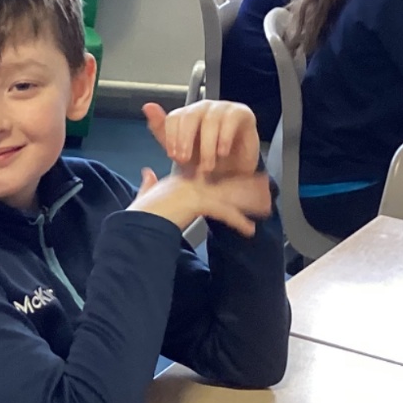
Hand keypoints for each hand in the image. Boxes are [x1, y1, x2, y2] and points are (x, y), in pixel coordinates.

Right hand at [131, 165, 272, 237]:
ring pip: (230, 194)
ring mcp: (195, 191)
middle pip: (224, 182)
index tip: (239, 177)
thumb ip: (147, 184)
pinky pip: (224, 213)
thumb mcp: (143, 196)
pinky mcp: (198, 202)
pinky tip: (249, 230)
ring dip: (249, 202)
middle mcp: (190, 181)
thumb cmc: (139, 214)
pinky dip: (238, 221)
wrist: (136, 223)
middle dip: (244, 185)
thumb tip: (146, 172)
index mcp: (179, 179)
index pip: (209, 176)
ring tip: (266, 207)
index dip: (225, 177)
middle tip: (263, 187)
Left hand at [143, 99, 260, 178]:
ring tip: (207, 166)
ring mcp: (223, 108)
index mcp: (186, 115)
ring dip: (206, 146)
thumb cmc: (204, 160)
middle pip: (190, 116)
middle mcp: (203, 107)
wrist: (231, 174)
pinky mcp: (242, 113)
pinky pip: (231, 120)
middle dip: (185, 140)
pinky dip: (224, 138)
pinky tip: (222, 153)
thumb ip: (162, 131)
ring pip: (210, 120)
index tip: (173, 156)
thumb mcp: (179, 151)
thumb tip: (147, 106)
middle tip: (186, 160)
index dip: (171, 137)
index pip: (173, 117)